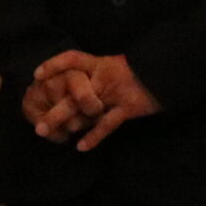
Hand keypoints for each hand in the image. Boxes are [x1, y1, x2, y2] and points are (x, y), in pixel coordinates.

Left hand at [32, 50, 160, 151]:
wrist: (169, 73)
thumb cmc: (142, 71)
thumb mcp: (117, 66)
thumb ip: (99, 75)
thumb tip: (79, 88)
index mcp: (100, 62)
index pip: (71, 58)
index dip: (53, 64)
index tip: (36, 75)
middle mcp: (103, 75)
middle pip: (71, 90)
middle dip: (52, 106)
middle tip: (35, 120)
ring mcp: (115, 92)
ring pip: (83, 108)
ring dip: (63, 120)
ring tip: (46, 132)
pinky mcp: (129, 108)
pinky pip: (107, 124)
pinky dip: (94, 136)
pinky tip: (81, 147)